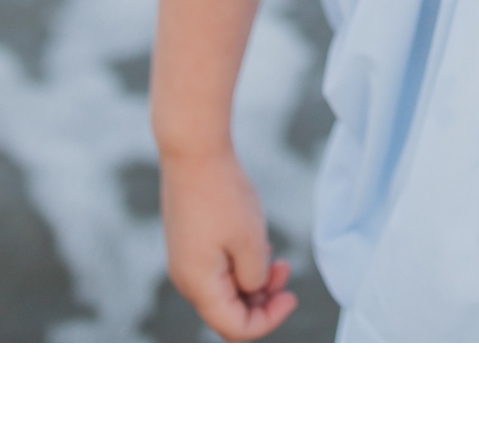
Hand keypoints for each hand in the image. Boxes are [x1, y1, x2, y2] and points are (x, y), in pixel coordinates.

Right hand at [160, 149, 296, 339]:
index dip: (268, 321)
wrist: (194, 150)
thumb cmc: (223, 194)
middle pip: (229, 311)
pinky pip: (217, 268)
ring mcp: (186, 260)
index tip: (292, 297)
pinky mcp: (189, 243)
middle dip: (263, 299)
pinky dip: (240, 264)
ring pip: (224, 289)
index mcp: (199, 285)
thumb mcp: (251, 241)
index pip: (234, 328)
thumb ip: (255, 278)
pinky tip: (257, 243)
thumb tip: (253, 289)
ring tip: (276, 255)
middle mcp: (187, 279)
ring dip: (253, 280)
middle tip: (286, 269)